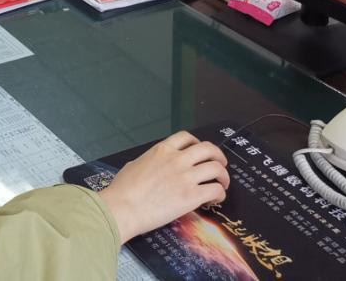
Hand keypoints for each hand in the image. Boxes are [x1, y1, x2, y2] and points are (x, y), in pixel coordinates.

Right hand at [96, 131, 229, 242]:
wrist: (123, 208)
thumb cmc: (122, 190)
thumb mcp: (134, 165)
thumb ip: (148, 162)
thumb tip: (151, 168)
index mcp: (162, 150)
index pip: (186, 137)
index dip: (198, 143)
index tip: (201, 152)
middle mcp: (177, 159)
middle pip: (208, 149)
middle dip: (218, 156)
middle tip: (220, 165)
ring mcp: (186, 176)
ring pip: (216, 168)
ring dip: (223, 176)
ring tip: (222, 184)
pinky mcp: (192, 196)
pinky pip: (215, 189)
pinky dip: (220, 194)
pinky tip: (216, 199)